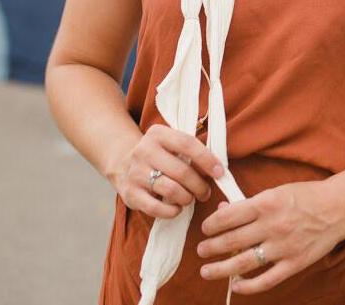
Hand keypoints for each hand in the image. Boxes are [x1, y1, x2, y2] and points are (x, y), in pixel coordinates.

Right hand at [110, 123, 226, 219]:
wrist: (123, 164)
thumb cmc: (159, 155)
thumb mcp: (171, 144)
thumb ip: (191, 152)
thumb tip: (217, 170)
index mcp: (158, 134)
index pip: (187, 144)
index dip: (207, 159)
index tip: (220, 172)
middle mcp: (144, 151)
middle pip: (182, 171)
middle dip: (199, 185)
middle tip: (206, 192)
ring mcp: (136, 173)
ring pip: (171, 190)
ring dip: (187, 198)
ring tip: (191, 198)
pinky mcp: (130, 194)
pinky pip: (156, 208)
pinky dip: (172, 211)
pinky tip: (177, 208)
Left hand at [196, 180, 344, 294]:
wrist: (337, 207)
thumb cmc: (305, 195)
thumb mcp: (276, 191)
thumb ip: (250, 203)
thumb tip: (224, 211)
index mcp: (266, 203)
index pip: (229, 217)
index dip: (212, 224)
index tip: (205, 228)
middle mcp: (272, 226)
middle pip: (232, 241)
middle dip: (211, 247)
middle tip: (201, 250)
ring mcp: (283, 247)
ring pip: (243, 263)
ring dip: (220, 269)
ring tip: (206, 270)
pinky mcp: (294, 264)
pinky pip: (266, 280)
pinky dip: (248, 286)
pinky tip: (236, 285)